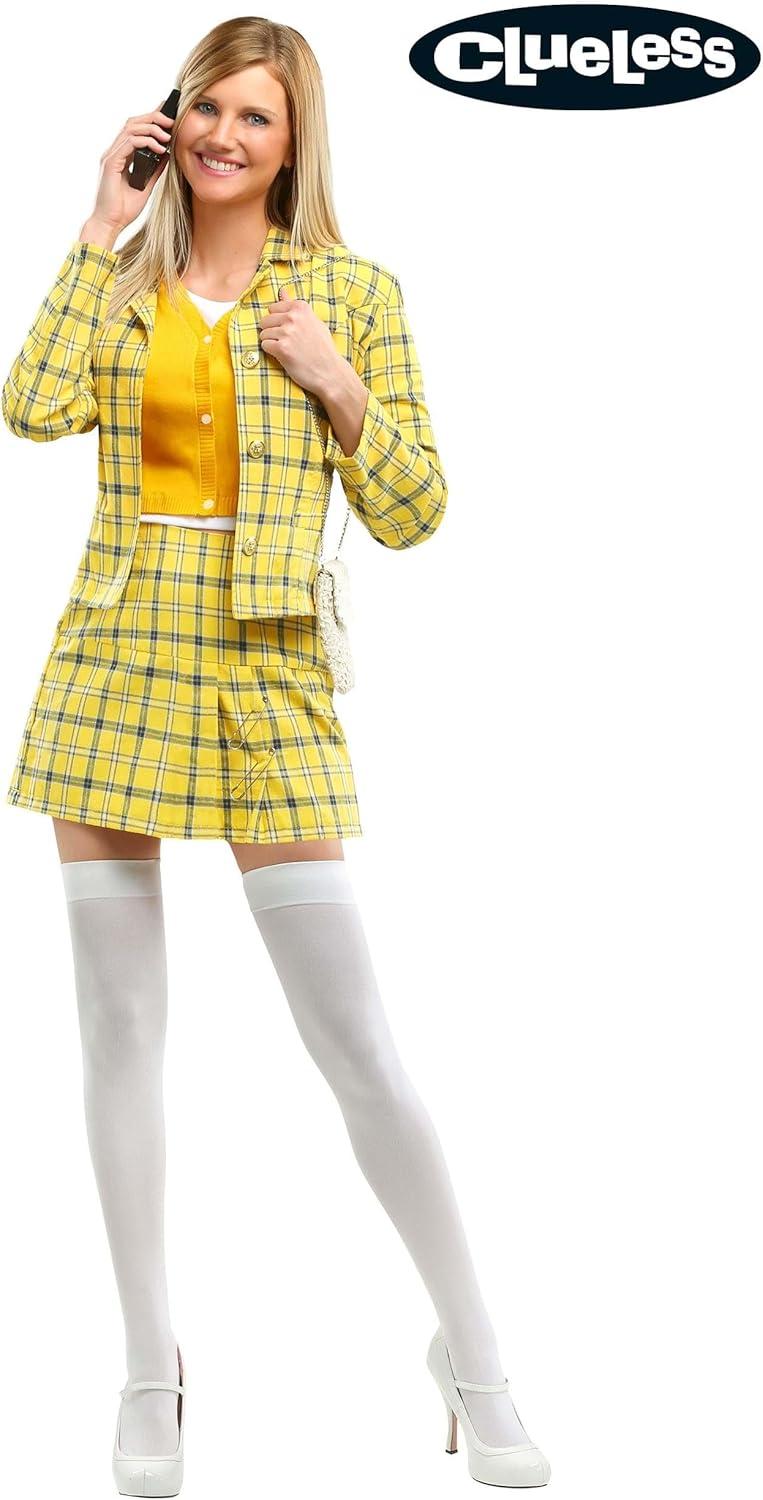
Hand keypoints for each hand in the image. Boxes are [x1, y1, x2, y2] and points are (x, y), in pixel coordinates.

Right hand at [87, 102, 175, 233]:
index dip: (151, 120)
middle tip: (171, 121)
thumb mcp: (146, 185)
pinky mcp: (111, 163)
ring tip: (168, 135)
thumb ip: (154, 169)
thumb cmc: (124, 208)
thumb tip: (167, 155)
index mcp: (121, 155)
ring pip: (131, 128)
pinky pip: (129, 143)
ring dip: (152, 128)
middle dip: (153, 117)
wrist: (110, 224)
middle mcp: (114, 152)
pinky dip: (146, 142)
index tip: (169, 118)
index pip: (135, 129)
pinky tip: (160, 149)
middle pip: (133, 122)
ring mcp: (111, 156)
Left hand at [259, 288, 346, 399]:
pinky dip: (271, 352)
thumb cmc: (322, 348)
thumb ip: (296, 308)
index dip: (278, 321)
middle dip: (272, 331)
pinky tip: (283, 355)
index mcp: (300, 308)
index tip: (288, 330)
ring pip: (263, 333)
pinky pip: (264, 345)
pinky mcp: (282, 348)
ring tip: (286, 349)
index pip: (273, 308)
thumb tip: (282, 291)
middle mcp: (293, 317)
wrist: (329, 371)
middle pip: (265, 320)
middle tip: (285, 342)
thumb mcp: (313, 322)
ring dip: (271, 342)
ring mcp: (287, 332)